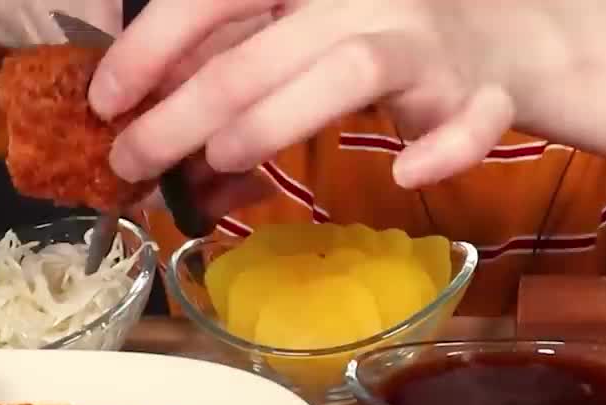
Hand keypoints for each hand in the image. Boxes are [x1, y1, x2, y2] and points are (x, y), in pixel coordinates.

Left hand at [89, 0, 563, 188]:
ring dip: (278, 119)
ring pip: (351, 70)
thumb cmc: (369, 32)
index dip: (153, 42)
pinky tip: (405, 175)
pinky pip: (472, 118)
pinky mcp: (478, 91)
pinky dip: (443, 147)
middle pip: (264, 47)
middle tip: (131, 160)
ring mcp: (426, 40)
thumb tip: (137, 102)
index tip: (105, 98)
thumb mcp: (289, 28)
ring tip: (221, 161)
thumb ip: (225, 55)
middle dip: (184, 111)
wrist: (500, 35)